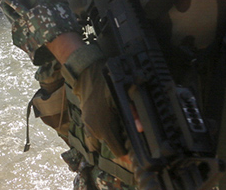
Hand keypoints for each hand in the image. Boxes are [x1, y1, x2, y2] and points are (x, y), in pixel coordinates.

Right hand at [61, 44, 128, 158]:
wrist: (89, 73)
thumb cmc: (107, 84)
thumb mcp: (123, 96)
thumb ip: (133, 113)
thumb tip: (141, 128)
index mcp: (105, 128)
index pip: (117, 152)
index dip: (127, 152)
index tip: (133, 146)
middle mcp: (95, 130)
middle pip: (109, 148)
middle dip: (118, 144)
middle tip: (126, 135)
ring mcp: (88, 126)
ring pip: (99, 143)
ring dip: (107, 140)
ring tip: (116, 131)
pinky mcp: (84, 121)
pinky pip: (91, 136)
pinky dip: (99, 135)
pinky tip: (106, 125)